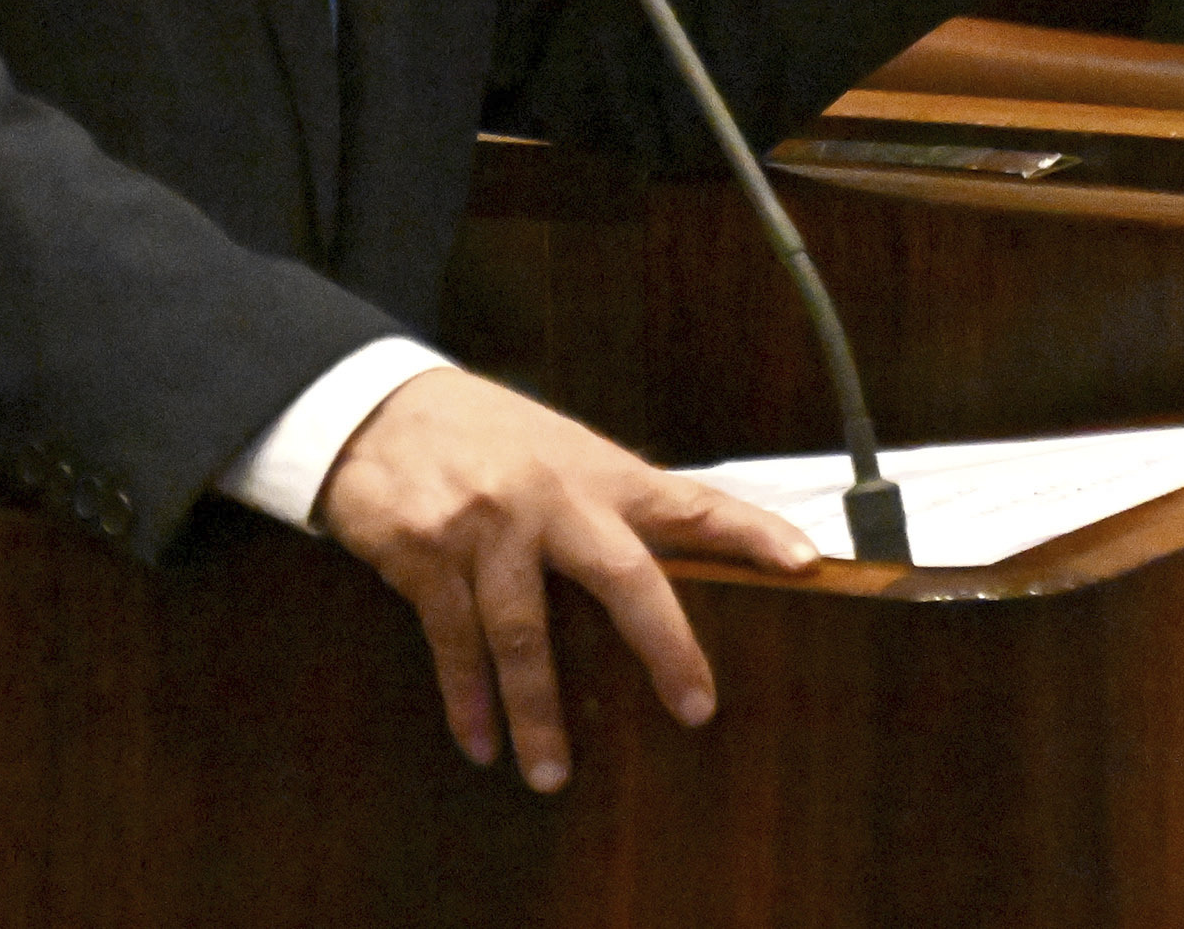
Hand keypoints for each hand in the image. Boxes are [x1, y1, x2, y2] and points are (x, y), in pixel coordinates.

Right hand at [314, 368, 815, 792]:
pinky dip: (468, 699)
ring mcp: (486, 527)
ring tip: (551, 774)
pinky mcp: (428, 554)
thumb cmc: (485, 438)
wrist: (376, 408)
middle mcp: (550, 498)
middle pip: (622, 575)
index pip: (690, 502)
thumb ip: (610, 508)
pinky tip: (481, 740)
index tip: (807, 563)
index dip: (751, 531)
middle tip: (695, 709)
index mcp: (597, 474)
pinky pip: (454, 641)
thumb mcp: (559, 453)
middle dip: (664, 645)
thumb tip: (677, 566)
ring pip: (524, 632)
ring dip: (539, 712)